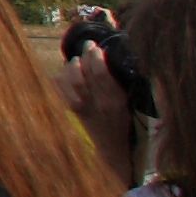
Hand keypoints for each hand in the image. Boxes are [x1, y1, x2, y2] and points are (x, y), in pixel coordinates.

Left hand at [57, 11, 141, 182]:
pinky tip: (65, 73)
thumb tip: (129, 59)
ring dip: (71, 67)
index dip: (95, 57)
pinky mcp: (74, 113)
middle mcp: (98, 104)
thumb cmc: (128, 122)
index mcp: (116, 102)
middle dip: (83, 57)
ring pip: (70, 83)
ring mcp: (84, 109)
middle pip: (84, 76)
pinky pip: (61, 92)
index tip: (96, 46)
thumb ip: (131, 85)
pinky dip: (60, 79)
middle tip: (87, 46)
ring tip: (76, 60)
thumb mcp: (135, 104)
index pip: (101, 75)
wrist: (115, 150)